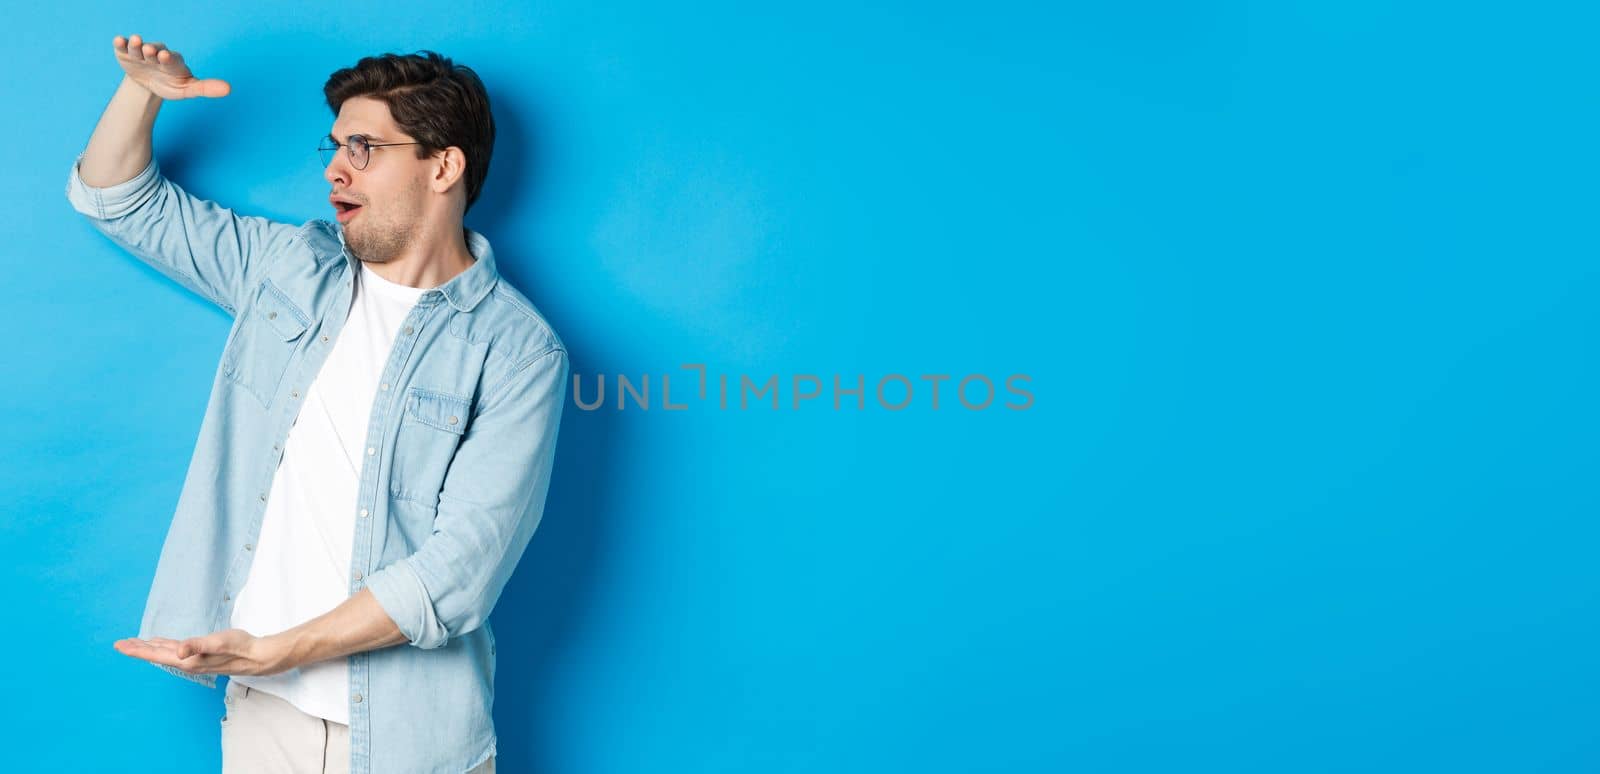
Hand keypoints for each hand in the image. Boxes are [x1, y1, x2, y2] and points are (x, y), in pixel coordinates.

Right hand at [112, 34, 230, 100]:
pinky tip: (119, 40)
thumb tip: (229, 89)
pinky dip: (121, 43)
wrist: (151, 84)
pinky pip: (124, 46)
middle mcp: (158, 54)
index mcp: (174, 62)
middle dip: (152, 51)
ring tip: (134, 41)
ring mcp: (142, 53)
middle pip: (155, 51)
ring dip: (136, 44)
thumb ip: (206, 88)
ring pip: (139, 47)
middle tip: (150, 50)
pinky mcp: (127, 54)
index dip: (168, 58)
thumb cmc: (172, 85)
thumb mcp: (188, 89)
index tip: (165, 57)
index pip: (172, 60)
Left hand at [113, 629, 295, 676]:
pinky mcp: (202, 653)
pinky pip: (177, 650)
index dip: (137, 650)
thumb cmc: (239, 647)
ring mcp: (194, 659)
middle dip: (138, 650)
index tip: (120, 646)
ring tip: (135, 644)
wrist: (258, 656)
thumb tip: (178, 650)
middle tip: (119, 644)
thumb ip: (197, 645)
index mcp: (187, 660)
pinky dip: (165, 645)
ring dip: (149, 648)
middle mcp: (188, 662)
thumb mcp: (218, 642)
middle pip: (157, 655)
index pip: (156, 655)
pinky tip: (162, 643)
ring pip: (165, 653)